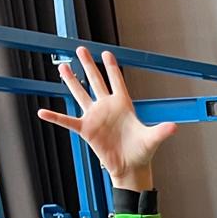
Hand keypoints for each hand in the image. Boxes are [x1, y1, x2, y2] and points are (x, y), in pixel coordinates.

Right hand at [36, 47, 175, 190]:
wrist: (130, 168)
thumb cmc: (142, 152)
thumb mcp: (152, 140)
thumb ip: (161, 131)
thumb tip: (174, 127)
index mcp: (124, 105)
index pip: (117, 81)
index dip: (112, 67)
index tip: (106, 52)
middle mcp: (107, 107)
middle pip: (96, 81)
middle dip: (89, 65)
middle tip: (80, 49)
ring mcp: (95, 117)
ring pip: (81, 94)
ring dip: (72, 81)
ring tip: (63, 67)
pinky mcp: (86, 130)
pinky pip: (67, 121)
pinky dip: (55, 117)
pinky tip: (42, 112)